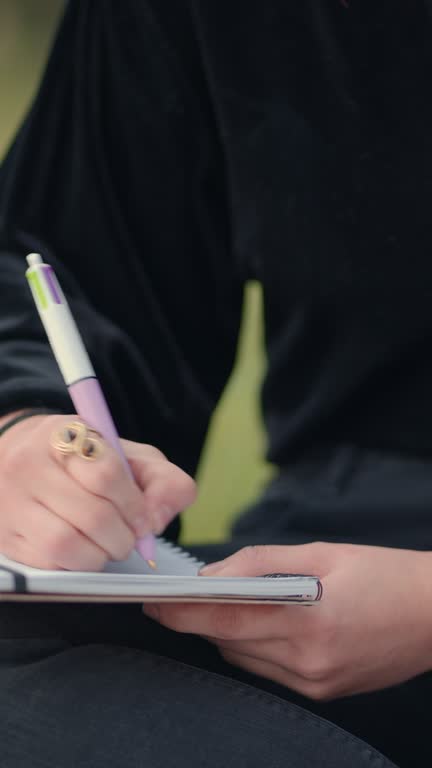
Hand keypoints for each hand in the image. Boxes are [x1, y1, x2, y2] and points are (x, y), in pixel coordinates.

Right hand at [0, 413, 195, 569]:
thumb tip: (155, 520)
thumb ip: (162, 480)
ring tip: (107, 546)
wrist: (24, 457)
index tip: (143, 518)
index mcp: (64, 436)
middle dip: (123, 537)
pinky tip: (82, 549)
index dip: (134, 505)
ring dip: (100, 555)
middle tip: (129, 537)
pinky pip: (47, 563)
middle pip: (92, 515)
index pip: (106, 475)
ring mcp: (12, 502)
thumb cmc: (87, 461)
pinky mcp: (5, 536)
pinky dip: (75, 564)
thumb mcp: (130, 456)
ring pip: (66, 544)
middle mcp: (28, 465)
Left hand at [142, 542, 431, 699]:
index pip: (225, 620)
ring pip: (244, 660)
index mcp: (308, 621)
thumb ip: (263, 563)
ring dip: (224, 634)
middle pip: (228, 643)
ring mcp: (315, 683)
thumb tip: (216, 574)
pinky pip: (267, 672)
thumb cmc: (384, 575)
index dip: (182, 613)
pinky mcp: (323, 693)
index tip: (152, 603)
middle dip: (194, 622)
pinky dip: (251, 648)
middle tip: (169, 601)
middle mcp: (307, 662)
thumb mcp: (323, 553)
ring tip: (214, 608)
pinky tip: (254, 626)